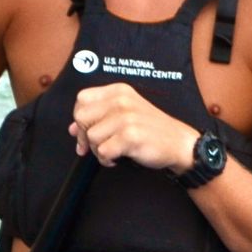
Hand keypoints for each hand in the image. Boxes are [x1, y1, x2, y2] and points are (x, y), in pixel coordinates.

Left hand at [70, 84, 197, 173]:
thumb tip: (72, 129)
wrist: (179, 143)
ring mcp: (126, 118)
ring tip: (114, 152)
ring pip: (91, 137)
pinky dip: (107, 160)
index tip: (86, 132)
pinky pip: (102, 151)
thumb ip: (99, 117)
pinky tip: (117, 158)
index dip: (79, 118)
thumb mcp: (126, 114)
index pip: (82, 99)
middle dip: (85, 136)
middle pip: (81, 118)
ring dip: (98, 150)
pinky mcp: (130, 137)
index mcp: (119, 91)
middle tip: (98, 146)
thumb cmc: (152, 130)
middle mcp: (121, 101)